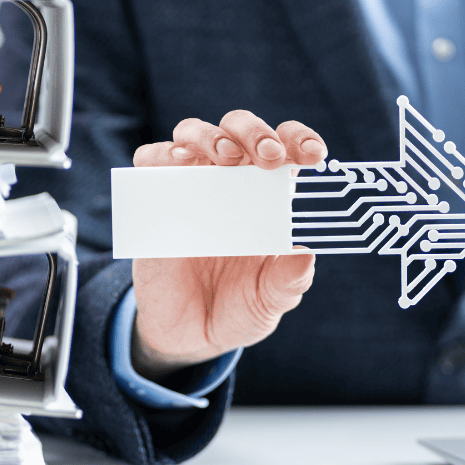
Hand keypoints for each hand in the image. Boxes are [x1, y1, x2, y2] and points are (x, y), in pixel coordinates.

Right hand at [130, 110, 326, 382]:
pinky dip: (160, 154)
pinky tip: (177, 165)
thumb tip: (305, 254)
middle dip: (256, 132)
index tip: (314, 155)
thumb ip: (289, 282)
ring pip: (194, 133)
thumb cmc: (239, 308)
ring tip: (224, 157)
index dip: (300, 140)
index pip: (288, 149)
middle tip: (268, 156)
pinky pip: (150, 161)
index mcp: (270, 196)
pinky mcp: (154, 200)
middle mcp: (232, 181)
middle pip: (240, 128)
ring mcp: (191, 186)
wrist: (189, 336)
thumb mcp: (270, 301)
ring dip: (210, 135)